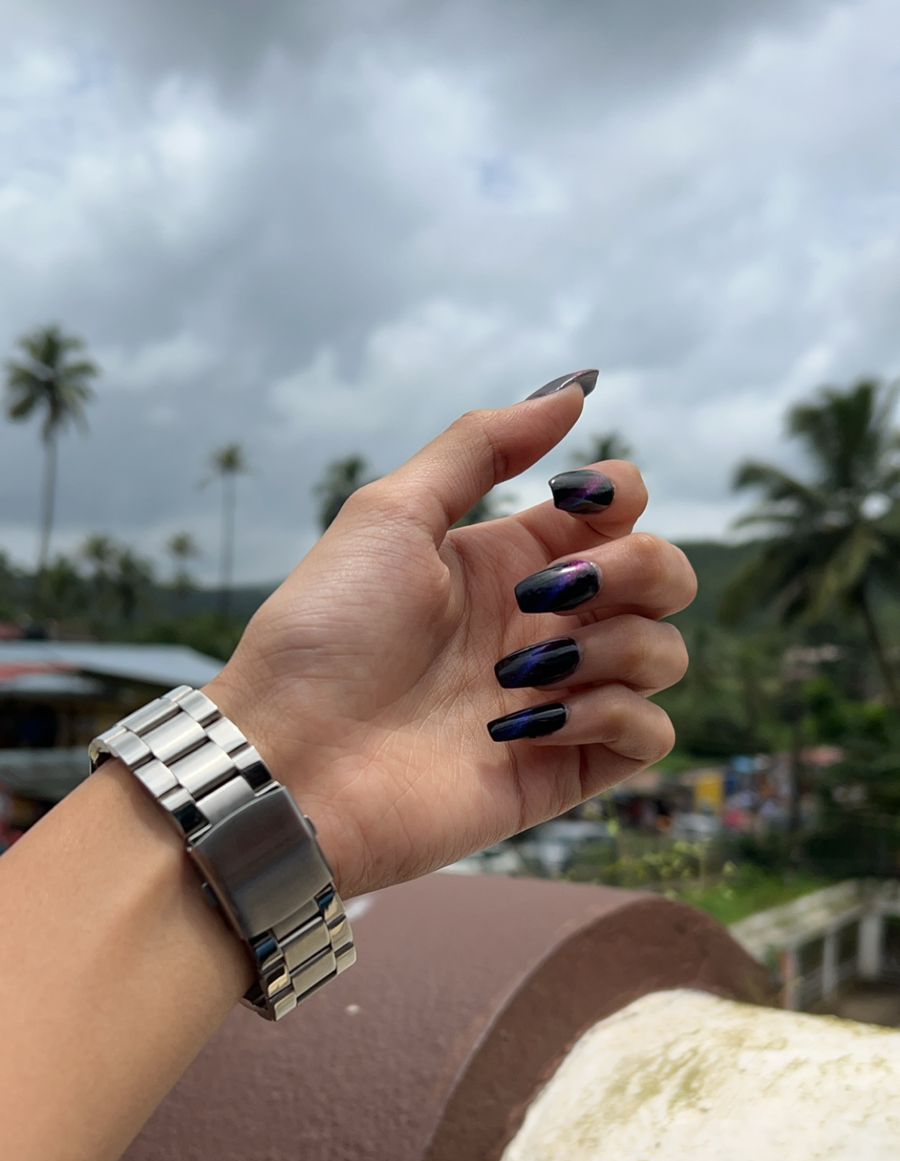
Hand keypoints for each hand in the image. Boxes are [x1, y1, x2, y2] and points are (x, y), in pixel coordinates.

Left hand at [210, 372, 696, 897]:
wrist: (291, 760)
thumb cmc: (323, 635)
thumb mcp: (390, 514)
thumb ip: (480, 448)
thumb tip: (574, 389)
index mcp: (505, 563)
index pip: (616, 513)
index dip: (618, 497)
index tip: (571, 503)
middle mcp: (541, 626)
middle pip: (663, 577)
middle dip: (636, 568)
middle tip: (548, 595)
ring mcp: (556, 700)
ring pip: (665, 654)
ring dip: (612, 646)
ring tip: (520, 670)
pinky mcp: (560, 772)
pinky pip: (650, 734)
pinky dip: (612, 716)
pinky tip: (531, 721)